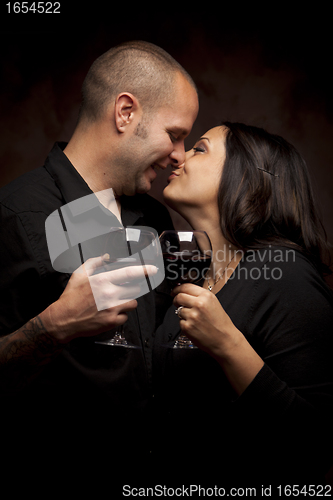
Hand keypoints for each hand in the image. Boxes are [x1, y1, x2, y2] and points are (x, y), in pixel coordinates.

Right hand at [41, 255, 157, 342]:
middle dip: (131, 289)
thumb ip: (94, 262)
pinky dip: (120, 314)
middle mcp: (110, 294)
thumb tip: (106, 256)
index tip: (153, 269)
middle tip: (121, 290)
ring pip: (133, 303)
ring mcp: (112, 309)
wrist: (64, 320)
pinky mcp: (112, 322)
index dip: (144, 270)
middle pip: (135, 289)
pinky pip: (125, 316)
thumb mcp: (79, 275)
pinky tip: (109, 312)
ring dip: (127, 301)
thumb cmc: (71, 297)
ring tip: (114, 302)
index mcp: (102, 280)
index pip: (129, 273)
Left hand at [172, 283, 240, 358]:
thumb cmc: (221, 323)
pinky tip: (194, 326)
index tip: (174, 291)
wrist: (225, 340)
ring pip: (178, 310)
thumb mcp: (213, 303)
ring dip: (183, 313)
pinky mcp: (187, 327)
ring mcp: (192, 316)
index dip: (177, 288)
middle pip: (179, 297)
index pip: (186, 286)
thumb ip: (200, 296)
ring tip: (194, 319)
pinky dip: (185, 324)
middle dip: (176, 299)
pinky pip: (180, 322)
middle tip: (177, 303)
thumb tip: (185, 292)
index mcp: (206, 296)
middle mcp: (199, 304)